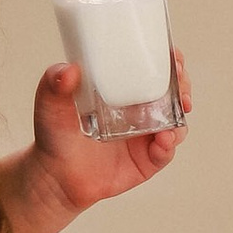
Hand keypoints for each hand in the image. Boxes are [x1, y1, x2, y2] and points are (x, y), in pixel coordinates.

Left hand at [27, 55, 192, 217]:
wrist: (55, 177)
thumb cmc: (54, 136)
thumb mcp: (50, 105)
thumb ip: (54, 84)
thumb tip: (68, 70)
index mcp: (121, 91)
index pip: (152, 70)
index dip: (167, 61)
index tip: (172, 54)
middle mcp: (138, 112)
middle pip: (172, 93)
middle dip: (182, 85)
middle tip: (179, 80)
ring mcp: (145, 137)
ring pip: (176, 121)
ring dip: (180, 113)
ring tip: (177, 109)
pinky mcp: (147, 161)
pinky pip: (165, 152)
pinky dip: (168, 145)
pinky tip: (164, 139)